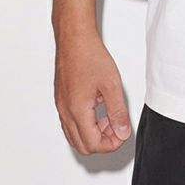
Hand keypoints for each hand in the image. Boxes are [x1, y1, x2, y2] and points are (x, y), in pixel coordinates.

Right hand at [54, 30, 132, 154]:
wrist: (74, 39)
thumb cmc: (90, 56)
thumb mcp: (111, 85)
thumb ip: (117, 112)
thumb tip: (122, 132)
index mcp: (77, 112)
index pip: (93, 145)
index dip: (111, 144)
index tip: (122, 133)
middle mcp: (65, 112)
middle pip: (82, 145)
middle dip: (102, 142)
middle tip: (117, 127)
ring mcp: (61, 107)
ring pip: (75, 136)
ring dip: (93, 133)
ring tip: (109, 117)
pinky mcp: (61, 100)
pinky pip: (70, 123)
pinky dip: (85, 124)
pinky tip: (98, 108)